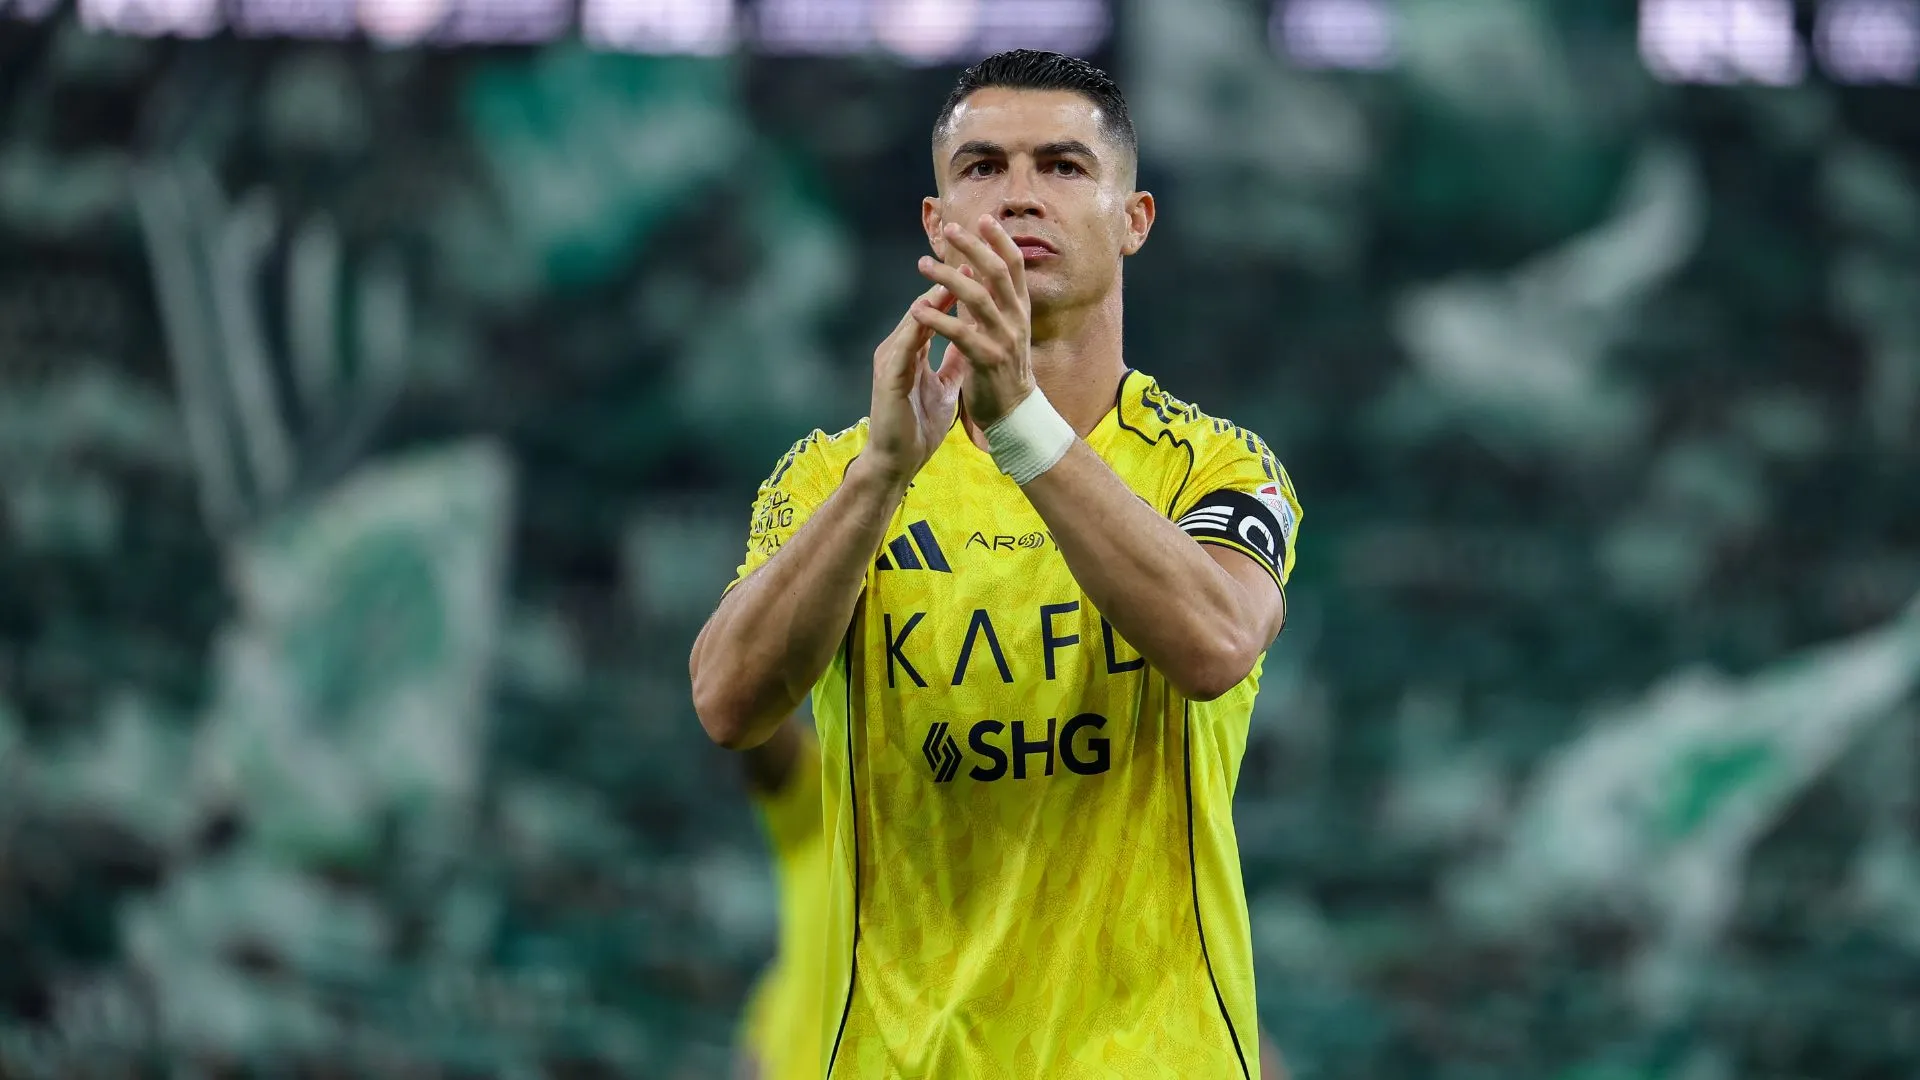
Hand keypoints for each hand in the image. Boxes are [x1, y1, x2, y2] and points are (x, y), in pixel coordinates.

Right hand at [859, 282, 964, 489]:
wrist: (897, 462)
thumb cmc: (918, 427)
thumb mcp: (945, 388)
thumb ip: (954, 363)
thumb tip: (971, 341)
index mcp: (913, 350)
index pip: (936, 310)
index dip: (957, 288)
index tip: (980, 267)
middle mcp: (899, 348)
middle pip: (923, 306)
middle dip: (945, 280)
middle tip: (968, 255)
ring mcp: (891, 360)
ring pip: (914, 319)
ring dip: (933, 297)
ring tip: (954, 276)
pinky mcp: (887, 376)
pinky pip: (905, 346)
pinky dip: (919, 327)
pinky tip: (931, 313)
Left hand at [912, 215, 1034, 427]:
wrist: (1014, 414)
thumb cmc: (1003, 370)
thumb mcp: (1006, 331)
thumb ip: (995, 304)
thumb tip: (979, 272)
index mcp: (1020, 310)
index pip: (1015, 267)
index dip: (1001, 240)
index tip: (984, 219)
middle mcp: (1016, 320)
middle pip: (997, 273)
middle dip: (974, 247)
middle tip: (951, 230)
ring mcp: (1003, 339)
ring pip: (976, 297)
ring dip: (947, 278)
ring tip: (923, 265)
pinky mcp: (986, 359)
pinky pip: (960, 333)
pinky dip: (937, 318)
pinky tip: (918, 308)